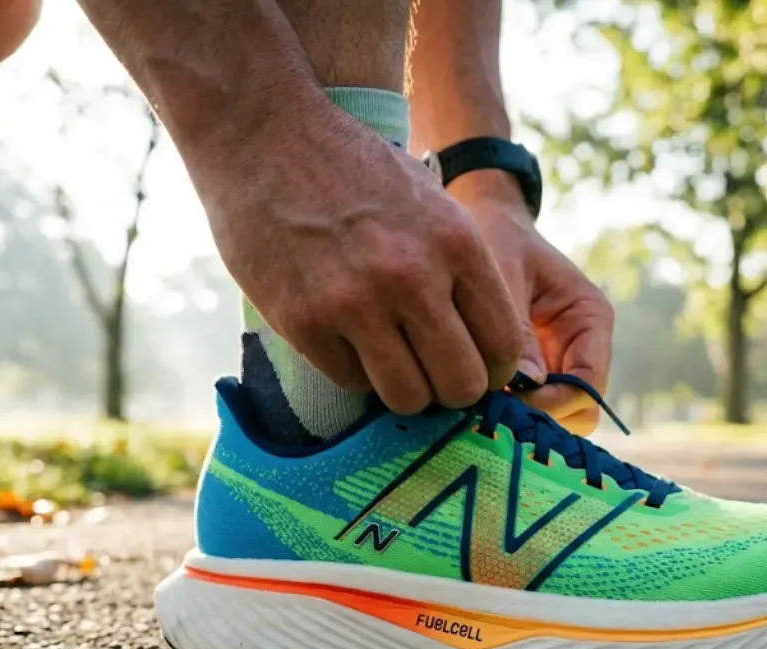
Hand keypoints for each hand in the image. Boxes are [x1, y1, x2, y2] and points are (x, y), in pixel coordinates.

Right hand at [190, 94, 523, 414]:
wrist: (262, 132)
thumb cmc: (354, 168)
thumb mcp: (432, 202)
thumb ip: (462, 270)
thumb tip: (487, 347)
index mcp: (457, 243)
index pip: (504, 345)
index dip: (493, 368)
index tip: (474, 365)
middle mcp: (413, 277)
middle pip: (462, 384)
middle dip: (452, 389)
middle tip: (433, 373)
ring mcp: (356, 303)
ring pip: (408, 397)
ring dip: (404, 388)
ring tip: (389, 359)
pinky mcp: (304, 321)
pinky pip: (350, 382)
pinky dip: (352, 370)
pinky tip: (343, 337)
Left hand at [450, 171, 613, 434]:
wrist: (478, 221)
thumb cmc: (494, 238)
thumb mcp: (504, 274)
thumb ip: (518, 327)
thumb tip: (526, 385)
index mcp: (590, 318)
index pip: (588, 383)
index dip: (553, 402)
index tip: (506, 400)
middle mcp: (581, 348)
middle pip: (578, 412)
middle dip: (539, 417)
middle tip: (488, 411)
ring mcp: (557, 364)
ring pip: (554, 419)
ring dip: (521, 418)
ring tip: (477, 404)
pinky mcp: (529, 373)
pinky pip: (527, 408)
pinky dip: (504, 411)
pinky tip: (471, 397)